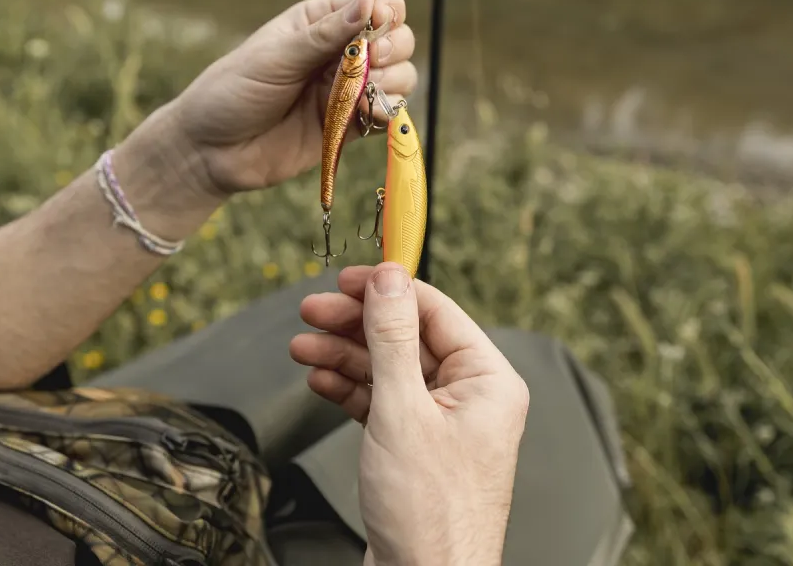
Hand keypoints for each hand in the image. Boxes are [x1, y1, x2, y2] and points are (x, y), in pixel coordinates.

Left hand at [125, 0, 415, 198]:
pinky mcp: (350, 124)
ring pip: (401, 76)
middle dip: (393, 48)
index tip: (375, 27)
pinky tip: (369, 114)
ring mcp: (347, 89)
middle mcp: (340, 51)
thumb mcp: (276, 56)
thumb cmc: (233, 92)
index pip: (376, 3)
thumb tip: (370, 2)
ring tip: (367, 93)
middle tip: (371, 63)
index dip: (385, 12)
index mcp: (321, 21)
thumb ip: (326, 34)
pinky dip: (388, 112)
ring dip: (395, 81)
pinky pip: (387, 113)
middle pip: (397, 38)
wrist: (211, 151)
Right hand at [290, 263, 529, 565]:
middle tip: (311, 311)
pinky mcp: (418, 448)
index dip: (388, 289)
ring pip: (390, 370)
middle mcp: (472, 398)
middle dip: (356, 324)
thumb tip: (390, 279)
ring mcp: (444, 424)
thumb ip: (392, 339)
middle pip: (408, 338)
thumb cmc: (430, 514)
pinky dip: (351, 390)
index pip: (435, 311)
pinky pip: (383, 403)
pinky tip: (321, 379)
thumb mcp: (403, 411)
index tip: (346, 278)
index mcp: (489, 381)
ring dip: (345, 356)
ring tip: (303, 346)